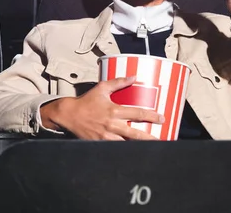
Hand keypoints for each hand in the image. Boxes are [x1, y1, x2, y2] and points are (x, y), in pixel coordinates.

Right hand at [40, 76, 164, 140]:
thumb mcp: (102, 88)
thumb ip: (119, 82)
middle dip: (149, 137)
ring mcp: (106, 136)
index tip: (161, 118)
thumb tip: (134, 77)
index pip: (137, 113)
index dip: (151, 116)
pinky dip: (123, 150)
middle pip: (135, 133)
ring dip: (138, 146)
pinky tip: (132, 152)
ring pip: (126, 144)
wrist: (69, 114)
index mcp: (114, 110)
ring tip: (150, 149)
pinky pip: (114, 148)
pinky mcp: (100, 143)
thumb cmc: (86, 101)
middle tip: (161, 139)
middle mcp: (111, 125)